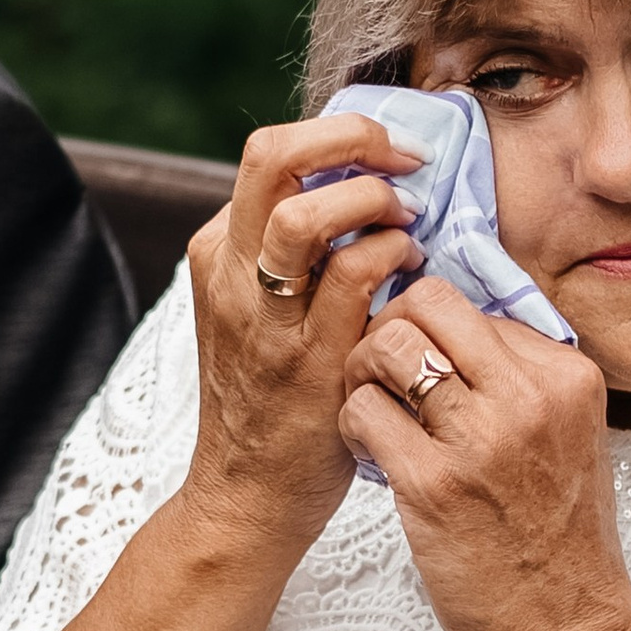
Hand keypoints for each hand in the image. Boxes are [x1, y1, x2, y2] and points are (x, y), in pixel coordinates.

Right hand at [182, 111, 422, 561]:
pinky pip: (351, 277)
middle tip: (404, 160)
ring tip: (406, 218)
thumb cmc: (273, 401)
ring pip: (306, 214)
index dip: (338, 134)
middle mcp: (232, 275)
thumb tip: (367, 187)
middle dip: (352, 139)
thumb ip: (296, 254)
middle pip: (272, 157)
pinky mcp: (306, 359)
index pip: (270, 154)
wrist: (248, 496)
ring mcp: (265, 318)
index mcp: (219, 252)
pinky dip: (391, 255)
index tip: (387, 152)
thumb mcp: (262, 313)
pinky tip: (411, 269)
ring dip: (373, 201)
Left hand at [340, 281, 630, 630]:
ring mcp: (482, 439)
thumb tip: (449, 334)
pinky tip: (370, 457)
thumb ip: (521, 383)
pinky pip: (362, 411)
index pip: (472, 303)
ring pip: (386, 346)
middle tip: (380, 376)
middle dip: (387, 329)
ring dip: (360, 375)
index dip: (429, 329)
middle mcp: (530, 396)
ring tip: (372, 415)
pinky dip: (350, 426)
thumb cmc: (559, 543)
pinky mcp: (434, 485)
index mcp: (569, 376)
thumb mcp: (568, 440)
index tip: (420, 370)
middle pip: (427, 303)